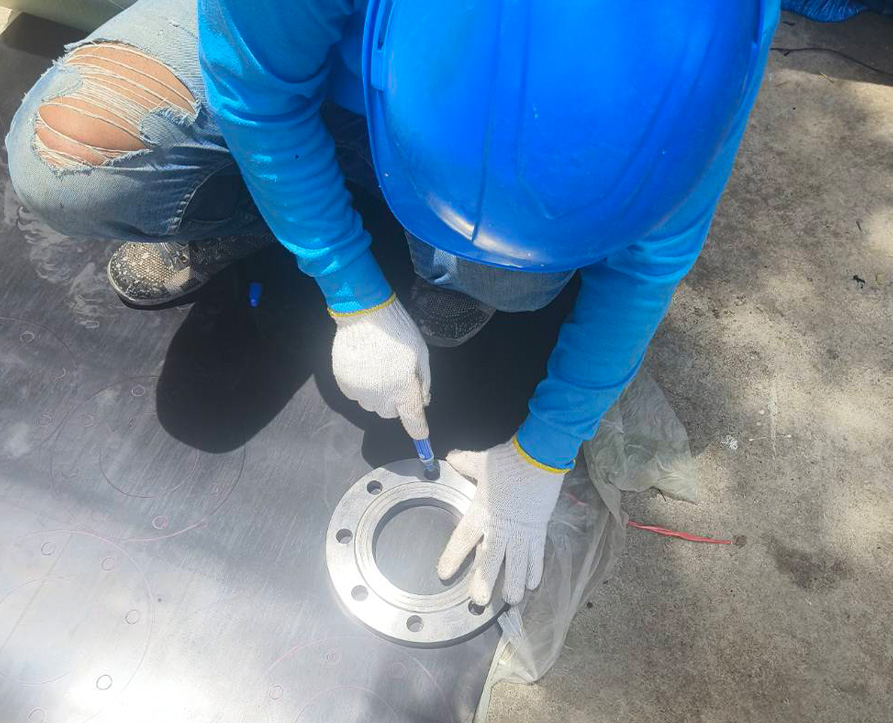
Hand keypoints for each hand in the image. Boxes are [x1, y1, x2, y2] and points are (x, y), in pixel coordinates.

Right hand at [331, 295, 430, 437]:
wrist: (364, 314)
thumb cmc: (398, 331)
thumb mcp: (422, 354)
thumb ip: (424, 381)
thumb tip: (423, 402)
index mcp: (404, 390)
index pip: (413, 421)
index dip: (419, 431)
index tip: (422, 437)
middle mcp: (381, 397)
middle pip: (390, 414)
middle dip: (395, 402)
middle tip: (396, 379)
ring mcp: (360, 392)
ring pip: (372, 405)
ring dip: (377, 395)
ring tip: (378, 369)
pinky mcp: (344, 385)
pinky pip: (356, 395)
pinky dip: (361, 387)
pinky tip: (364, 366)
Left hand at [437, 439, 566, 605]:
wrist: (539, 457)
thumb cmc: (509, 460)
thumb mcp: (481, 461)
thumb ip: (464, 462)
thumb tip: (450, 456)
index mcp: (481, 511)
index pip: (462, 539)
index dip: (452, 557)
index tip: (444, 574)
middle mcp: (500, 527)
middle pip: (489, 559)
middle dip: (484, 581)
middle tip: (479, 600)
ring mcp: (521, 530)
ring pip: (516, 563)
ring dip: (512, 583)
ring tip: (510, 600)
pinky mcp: (539, 529)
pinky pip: (537, 554)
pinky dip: (535, 569)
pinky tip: (532, 584)